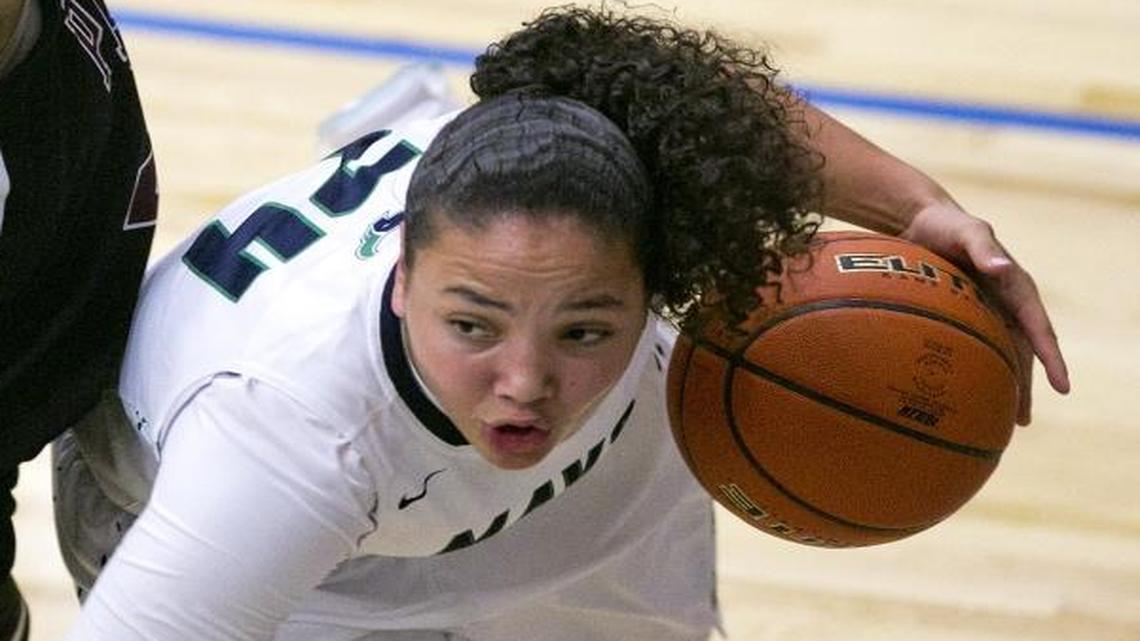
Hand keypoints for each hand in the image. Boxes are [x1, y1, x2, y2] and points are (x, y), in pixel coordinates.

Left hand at [899, 201, 1069, 424]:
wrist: (921, 221)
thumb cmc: (947, 225)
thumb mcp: (967, 231)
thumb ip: (983, 247)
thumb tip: (1002, 267)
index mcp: (1015, 287)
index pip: (1038, 328)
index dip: (1051, 357)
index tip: (1063, 386)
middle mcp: (1005, 302)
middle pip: (1021, 350)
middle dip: (1026, 384)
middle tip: (1022, 419)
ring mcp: (985, 310)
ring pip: (1000, 353)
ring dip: (1003, 383)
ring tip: (1000, 420)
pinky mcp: (964, 313)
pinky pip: (974, 346)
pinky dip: (976, 368)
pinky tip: (965, 392)